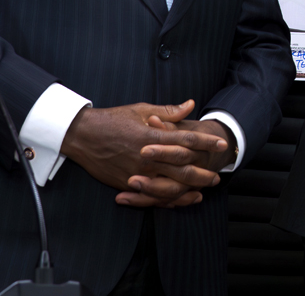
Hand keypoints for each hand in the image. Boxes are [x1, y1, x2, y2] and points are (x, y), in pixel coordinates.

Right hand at [61, 100, 227, 206]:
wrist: (82, 135)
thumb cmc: (112, 119)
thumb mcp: (141, 110)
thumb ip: (168, 112)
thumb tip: (190, 104)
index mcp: (151, 136)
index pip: (186, 140)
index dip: (206, 142)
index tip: (222, 144)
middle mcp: (146, 157)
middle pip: (182, 168)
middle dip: (202, 172)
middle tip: (216, 174)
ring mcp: (136, 173)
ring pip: (169, 186)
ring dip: (188, 189)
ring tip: (203, 190)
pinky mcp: (126, 184)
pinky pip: (151, 196)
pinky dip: (167, 200)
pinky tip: (179, 200)